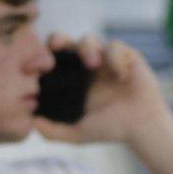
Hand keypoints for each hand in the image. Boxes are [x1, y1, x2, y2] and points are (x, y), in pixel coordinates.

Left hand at [33, 33, 172, 147]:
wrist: (141, 126)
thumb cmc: (110, 128)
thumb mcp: (78, 134)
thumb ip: (54, 132)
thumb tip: (32, 123)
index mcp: (70, 79)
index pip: (50, 60)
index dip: (42, 57)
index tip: (39, 66)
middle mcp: (85, 65)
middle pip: (65, 41)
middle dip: (58, 39)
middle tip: (56, 46)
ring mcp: (104, 58)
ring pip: (89, 39)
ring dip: (87, 48)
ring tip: (93, 65)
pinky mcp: (125, 55)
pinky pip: (115, 46)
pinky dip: (115, 58)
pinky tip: (121, 76)